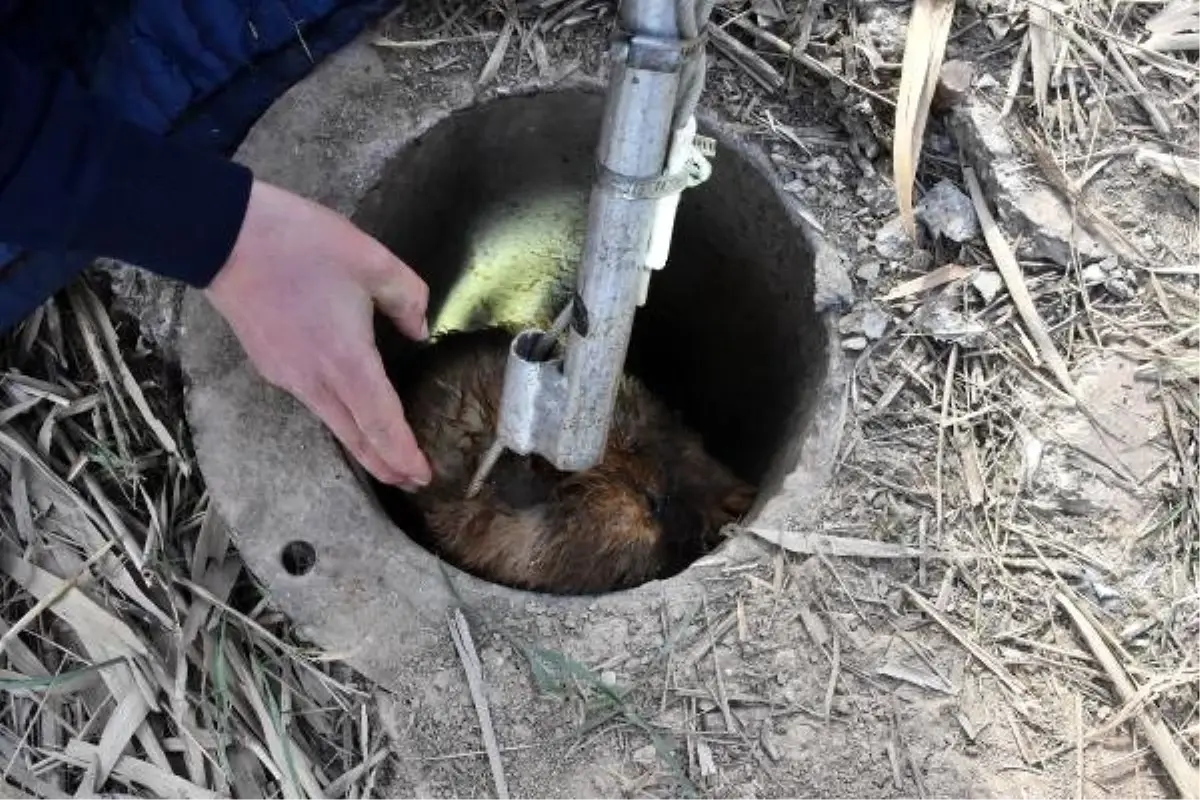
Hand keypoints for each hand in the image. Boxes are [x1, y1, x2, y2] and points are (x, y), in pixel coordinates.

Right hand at [205, 179, 432, 488]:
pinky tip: (350, 413)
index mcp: (347, 360)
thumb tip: (419, 330)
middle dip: (387, 465)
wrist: (225, 235)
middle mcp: (315, 380)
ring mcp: (288, 377)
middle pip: (357, 437)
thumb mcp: (373, 260)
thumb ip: (408, 299)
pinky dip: (339, 419)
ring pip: (334, 423)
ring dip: (363, 445)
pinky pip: (314, 402)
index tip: (423, 476)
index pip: (382, 423)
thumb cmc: (301, 244)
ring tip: (388, 459)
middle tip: (413, 482)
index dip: (403, 454)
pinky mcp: (270, 366)